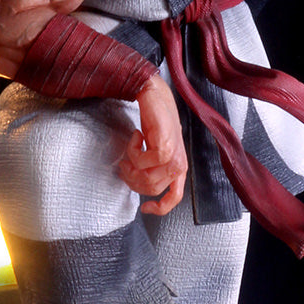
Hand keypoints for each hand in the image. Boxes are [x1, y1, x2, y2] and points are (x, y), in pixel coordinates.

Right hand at [118, 75, 187, 213]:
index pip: (175, 196)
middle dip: (132, 180)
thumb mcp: (155, 149)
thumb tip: (135, 182)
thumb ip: (151, 167)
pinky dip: (132, 149)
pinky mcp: (165, 144)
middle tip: (124, 164)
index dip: (160, 208)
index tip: (144, 208)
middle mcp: (179, 163)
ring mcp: (174, 154)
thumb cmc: (154, 121)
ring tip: (129, 149)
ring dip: (130, 166)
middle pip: (151, 188)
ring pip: (146, 178)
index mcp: (178, 167)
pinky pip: (142, 161)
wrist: (154, 95)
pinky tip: (136, 136)